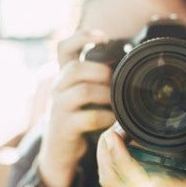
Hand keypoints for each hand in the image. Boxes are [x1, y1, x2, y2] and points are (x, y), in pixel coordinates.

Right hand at [38, 30, 115, 186]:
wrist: (59, 151)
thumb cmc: (78, 117)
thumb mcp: (83, 94)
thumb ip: (96, 78)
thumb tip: (128, 62)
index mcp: (63, 75)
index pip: (64, 48)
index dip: (81, 36)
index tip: (103, 35)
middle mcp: (57, 87)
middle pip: (76, 68)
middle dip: (102, 72)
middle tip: (116, 83)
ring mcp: (58, 107)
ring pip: (82, 90)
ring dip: (106, 95)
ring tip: (117, 102)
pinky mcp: (64, 127)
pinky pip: (87, 117)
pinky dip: (105, 118)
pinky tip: (113, 120)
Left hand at [96, 106, 185, 186]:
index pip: (136, 180)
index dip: (119, 158)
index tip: (115, 136)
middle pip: (112, 179)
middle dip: (105, 152)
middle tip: (117, 126)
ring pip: (112, 180)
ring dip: (106, 156)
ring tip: (118, 131)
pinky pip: (119, 180)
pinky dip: (113, 161)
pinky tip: (122, 143)